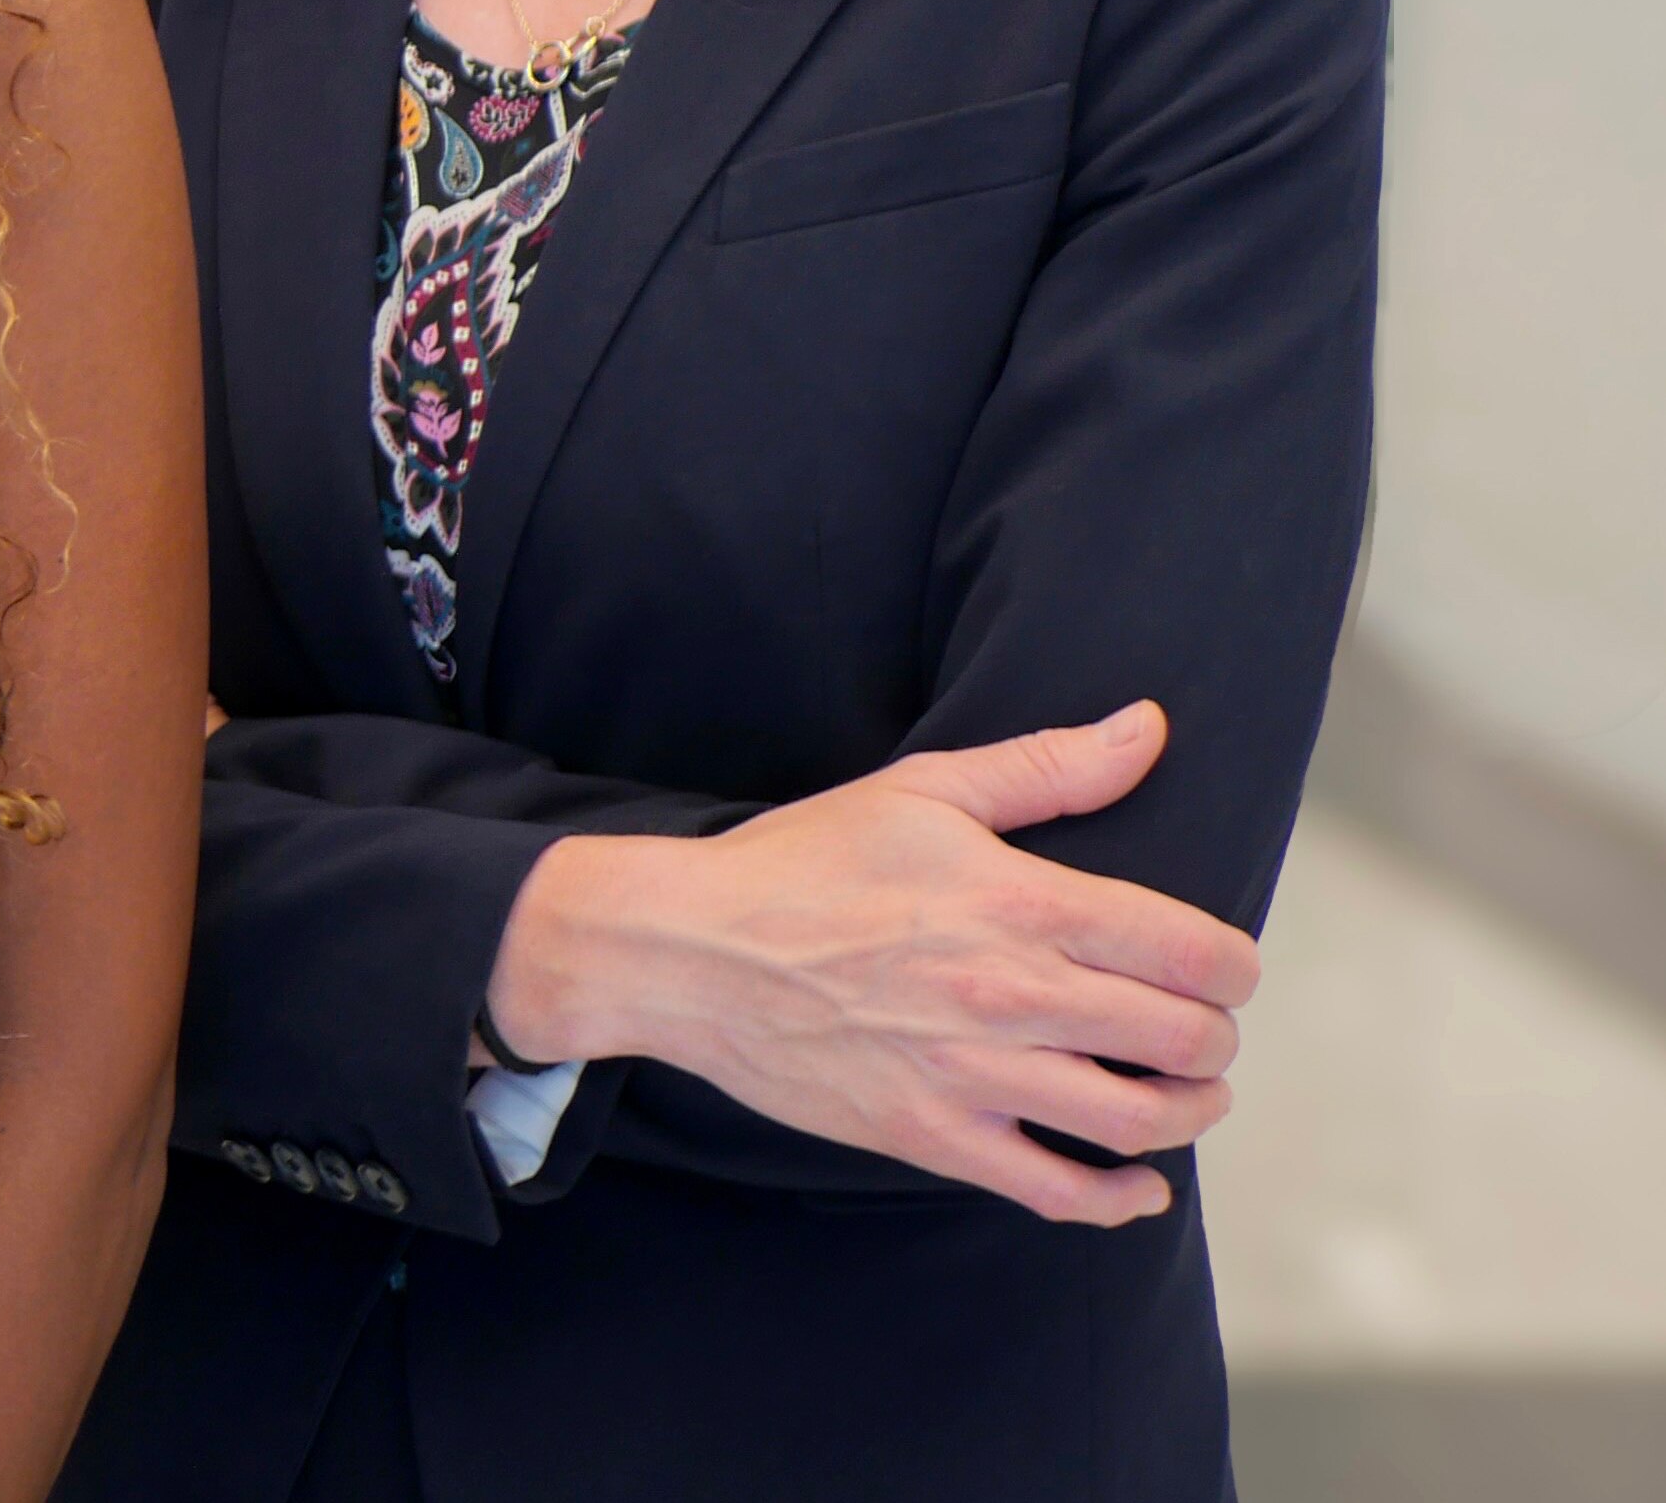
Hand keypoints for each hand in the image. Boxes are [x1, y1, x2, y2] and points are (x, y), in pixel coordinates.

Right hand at [481, 701, 1258, 1225]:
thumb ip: (1048, 765)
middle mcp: (1014, 995)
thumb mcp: (923, 791)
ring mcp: (976, 1075)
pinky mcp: (934, 1137)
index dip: (1235, 967)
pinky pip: (1058, 1191)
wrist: (690, 951)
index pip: (1196, 952)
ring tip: (1180, 1094)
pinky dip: (1119, 1198)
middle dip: (1214, 1038)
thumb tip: (1149, 727)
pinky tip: (1136, 1183)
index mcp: (1021, 904)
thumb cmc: (801, 863)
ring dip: (1187, 1112)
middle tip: (1196, 1030)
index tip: (1221, 969)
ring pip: (1140, 1121)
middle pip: (1185, 1041)